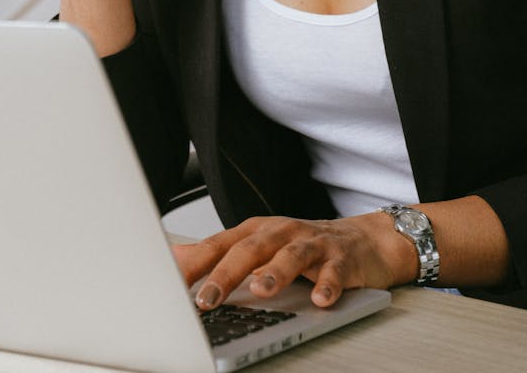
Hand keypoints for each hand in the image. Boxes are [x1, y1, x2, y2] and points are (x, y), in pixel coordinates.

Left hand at [172, 213, 415, 308]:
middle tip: (206, 299)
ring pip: (291, 256)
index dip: (194, 264)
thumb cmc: (303, 246)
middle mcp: (281, 233)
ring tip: (260, 291)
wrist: (362, 240)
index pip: (219, 245)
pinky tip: (320, 300)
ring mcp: (312, 244)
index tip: (171, 284)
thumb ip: (219, 254)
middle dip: (226, 274)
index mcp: (257, 231)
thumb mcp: (258, 247)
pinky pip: (334, 272)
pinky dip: (327, 286)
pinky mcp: (342, 259)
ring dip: (275, 273)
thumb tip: (176, 258)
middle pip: (249, 250)